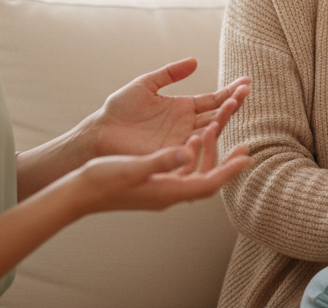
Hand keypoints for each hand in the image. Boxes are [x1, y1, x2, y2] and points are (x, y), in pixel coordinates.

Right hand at [69, 119, 251, 214]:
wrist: (79, 193)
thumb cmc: (102, 180)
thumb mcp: (133, 167)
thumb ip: (161, 160)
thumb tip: (187, 153)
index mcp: (167, 191)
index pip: (208, 184)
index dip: (230, 171)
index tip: (248, 158)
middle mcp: (168, 194)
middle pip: (207, 180)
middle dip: (227, 163)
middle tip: (245, 146)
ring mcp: (160, 191)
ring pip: (195, 175)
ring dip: (208, 155)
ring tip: (215, 132)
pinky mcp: (152, 185)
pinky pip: (181, 172)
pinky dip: (191, 156)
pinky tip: (189, 139)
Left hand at [87, 58, 250, 159]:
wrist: (100, 132)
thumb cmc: (119, 109)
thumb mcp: (146, 84)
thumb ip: (170, 73)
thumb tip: (195, 61)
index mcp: (182, 108)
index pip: (212, 99)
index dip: (229, 91)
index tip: (246, 81)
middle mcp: (185, 125)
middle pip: (216, 114)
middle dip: (232, 102)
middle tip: (247, 90)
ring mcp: (180, 140)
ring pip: (209, 129)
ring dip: (224, 117)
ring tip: (235, 102)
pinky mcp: (171, 154)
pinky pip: (194, 148)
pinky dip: (205, 138)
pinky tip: (215, 125)